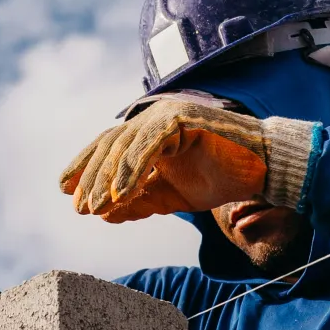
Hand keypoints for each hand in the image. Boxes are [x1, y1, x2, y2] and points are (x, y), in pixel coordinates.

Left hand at [59, 99, 316, 222]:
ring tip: (96, 206)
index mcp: (149, 131)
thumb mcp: (170, 196)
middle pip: (111, 145)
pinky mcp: (182, 119)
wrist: (263, 169)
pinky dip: (132, 172)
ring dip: (108, 179)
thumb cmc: (221, 177)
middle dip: (92, 178)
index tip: (65, 191)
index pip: (109, 146)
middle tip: (80, 207)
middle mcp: (155, 118)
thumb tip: (104, 214)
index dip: (85, 167)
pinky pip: (148, 147)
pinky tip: (121, 196)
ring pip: (125, 146)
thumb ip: (138, 202)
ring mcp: (168, 114)